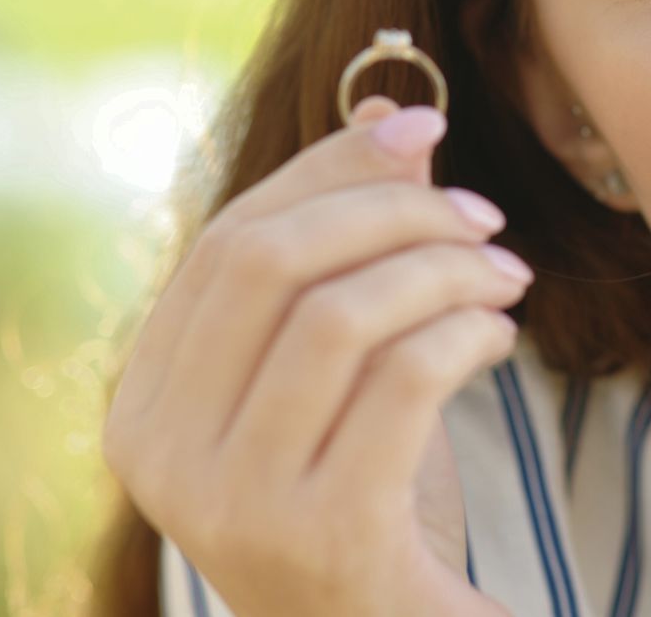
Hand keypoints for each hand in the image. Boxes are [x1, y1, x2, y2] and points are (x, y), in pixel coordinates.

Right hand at [104, 95, 525, 616]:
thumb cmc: (364, 511)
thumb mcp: (340, 377)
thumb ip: (347, 253)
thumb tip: (389, 111)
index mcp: (145, 410)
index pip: (224, 243)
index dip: (325, 169)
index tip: (422, 129)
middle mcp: (163, 460)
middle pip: (265, 264)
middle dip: (388, 211)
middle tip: (482, 215)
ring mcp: (234, 506)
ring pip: (338, 316)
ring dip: (441, 272)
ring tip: (505, 277)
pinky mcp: (323, 538)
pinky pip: (402, 381)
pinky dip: (466, 336)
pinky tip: (499, 340)